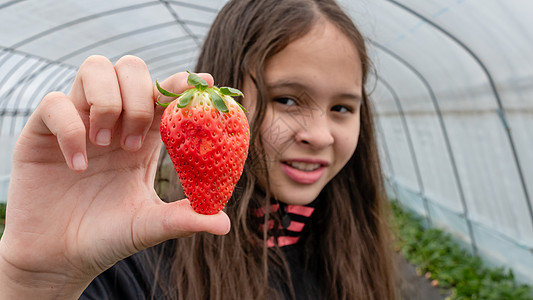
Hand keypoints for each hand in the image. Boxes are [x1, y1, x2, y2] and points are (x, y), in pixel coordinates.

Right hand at [0, 55, 229, 298]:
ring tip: (107, 145)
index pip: (164, 94)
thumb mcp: (150, 226)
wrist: (60, 259)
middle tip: (135, 143)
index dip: (182, 83)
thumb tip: (225, 224)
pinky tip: (77, 165)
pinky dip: (71, 129)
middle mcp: (114, 121)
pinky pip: (56, 103)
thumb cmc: (108, 237)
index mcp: (144, 137)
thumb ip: (184, 219)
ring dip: (108, 102)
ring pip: (95, 69)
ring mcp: (79, 121)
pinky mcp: (43, 131)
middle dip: (140, 97)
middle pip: (132, 68)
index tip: (204, 83)